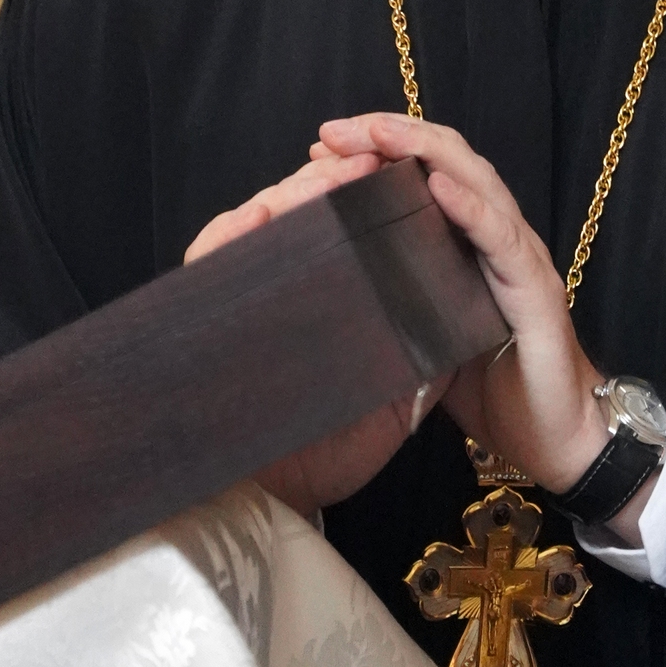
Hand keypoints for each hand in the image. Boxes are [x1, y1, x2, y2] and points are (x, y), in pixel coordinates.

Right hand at [183, 148, 451, 513]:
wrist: (280, 505)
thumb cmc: (328, 455)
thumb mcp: (397, 394)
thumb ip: (423, 347)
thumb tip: (458, 303)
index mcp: (323, 302)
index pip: (335, 228)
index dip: (360, 192)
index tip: (394, 169)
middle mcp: (278, 293)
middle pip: (295, 211)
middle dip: (332, 179)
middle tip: (367, 161)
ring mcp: (242, 300)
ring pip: (256, 220)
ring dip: (293, 194)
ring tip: (330, 177)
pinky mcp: (207, 314)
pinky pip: (212, 259)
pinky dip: (233, 233)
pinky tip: (262, 216)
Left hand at [316, 114, 612, 494]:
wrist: (559, 444)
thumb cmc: (496, 392)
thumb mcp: (430, 336)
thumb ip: (400, 299)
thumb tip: (335, 283)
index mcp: (473, 244)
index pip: (428, 172)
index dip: (380, 150)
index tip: (323, 145)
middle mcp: (501, 239)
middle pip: (449, 161)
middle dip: (391, 135)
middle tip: (333, 130)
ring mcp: (522, 260)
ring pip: (478, 183)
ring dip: (425, 152)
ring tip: (377, 134)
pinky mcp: (538, 293)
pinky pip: (503, 240)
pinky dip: (469, 208)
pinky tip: (436, 186)